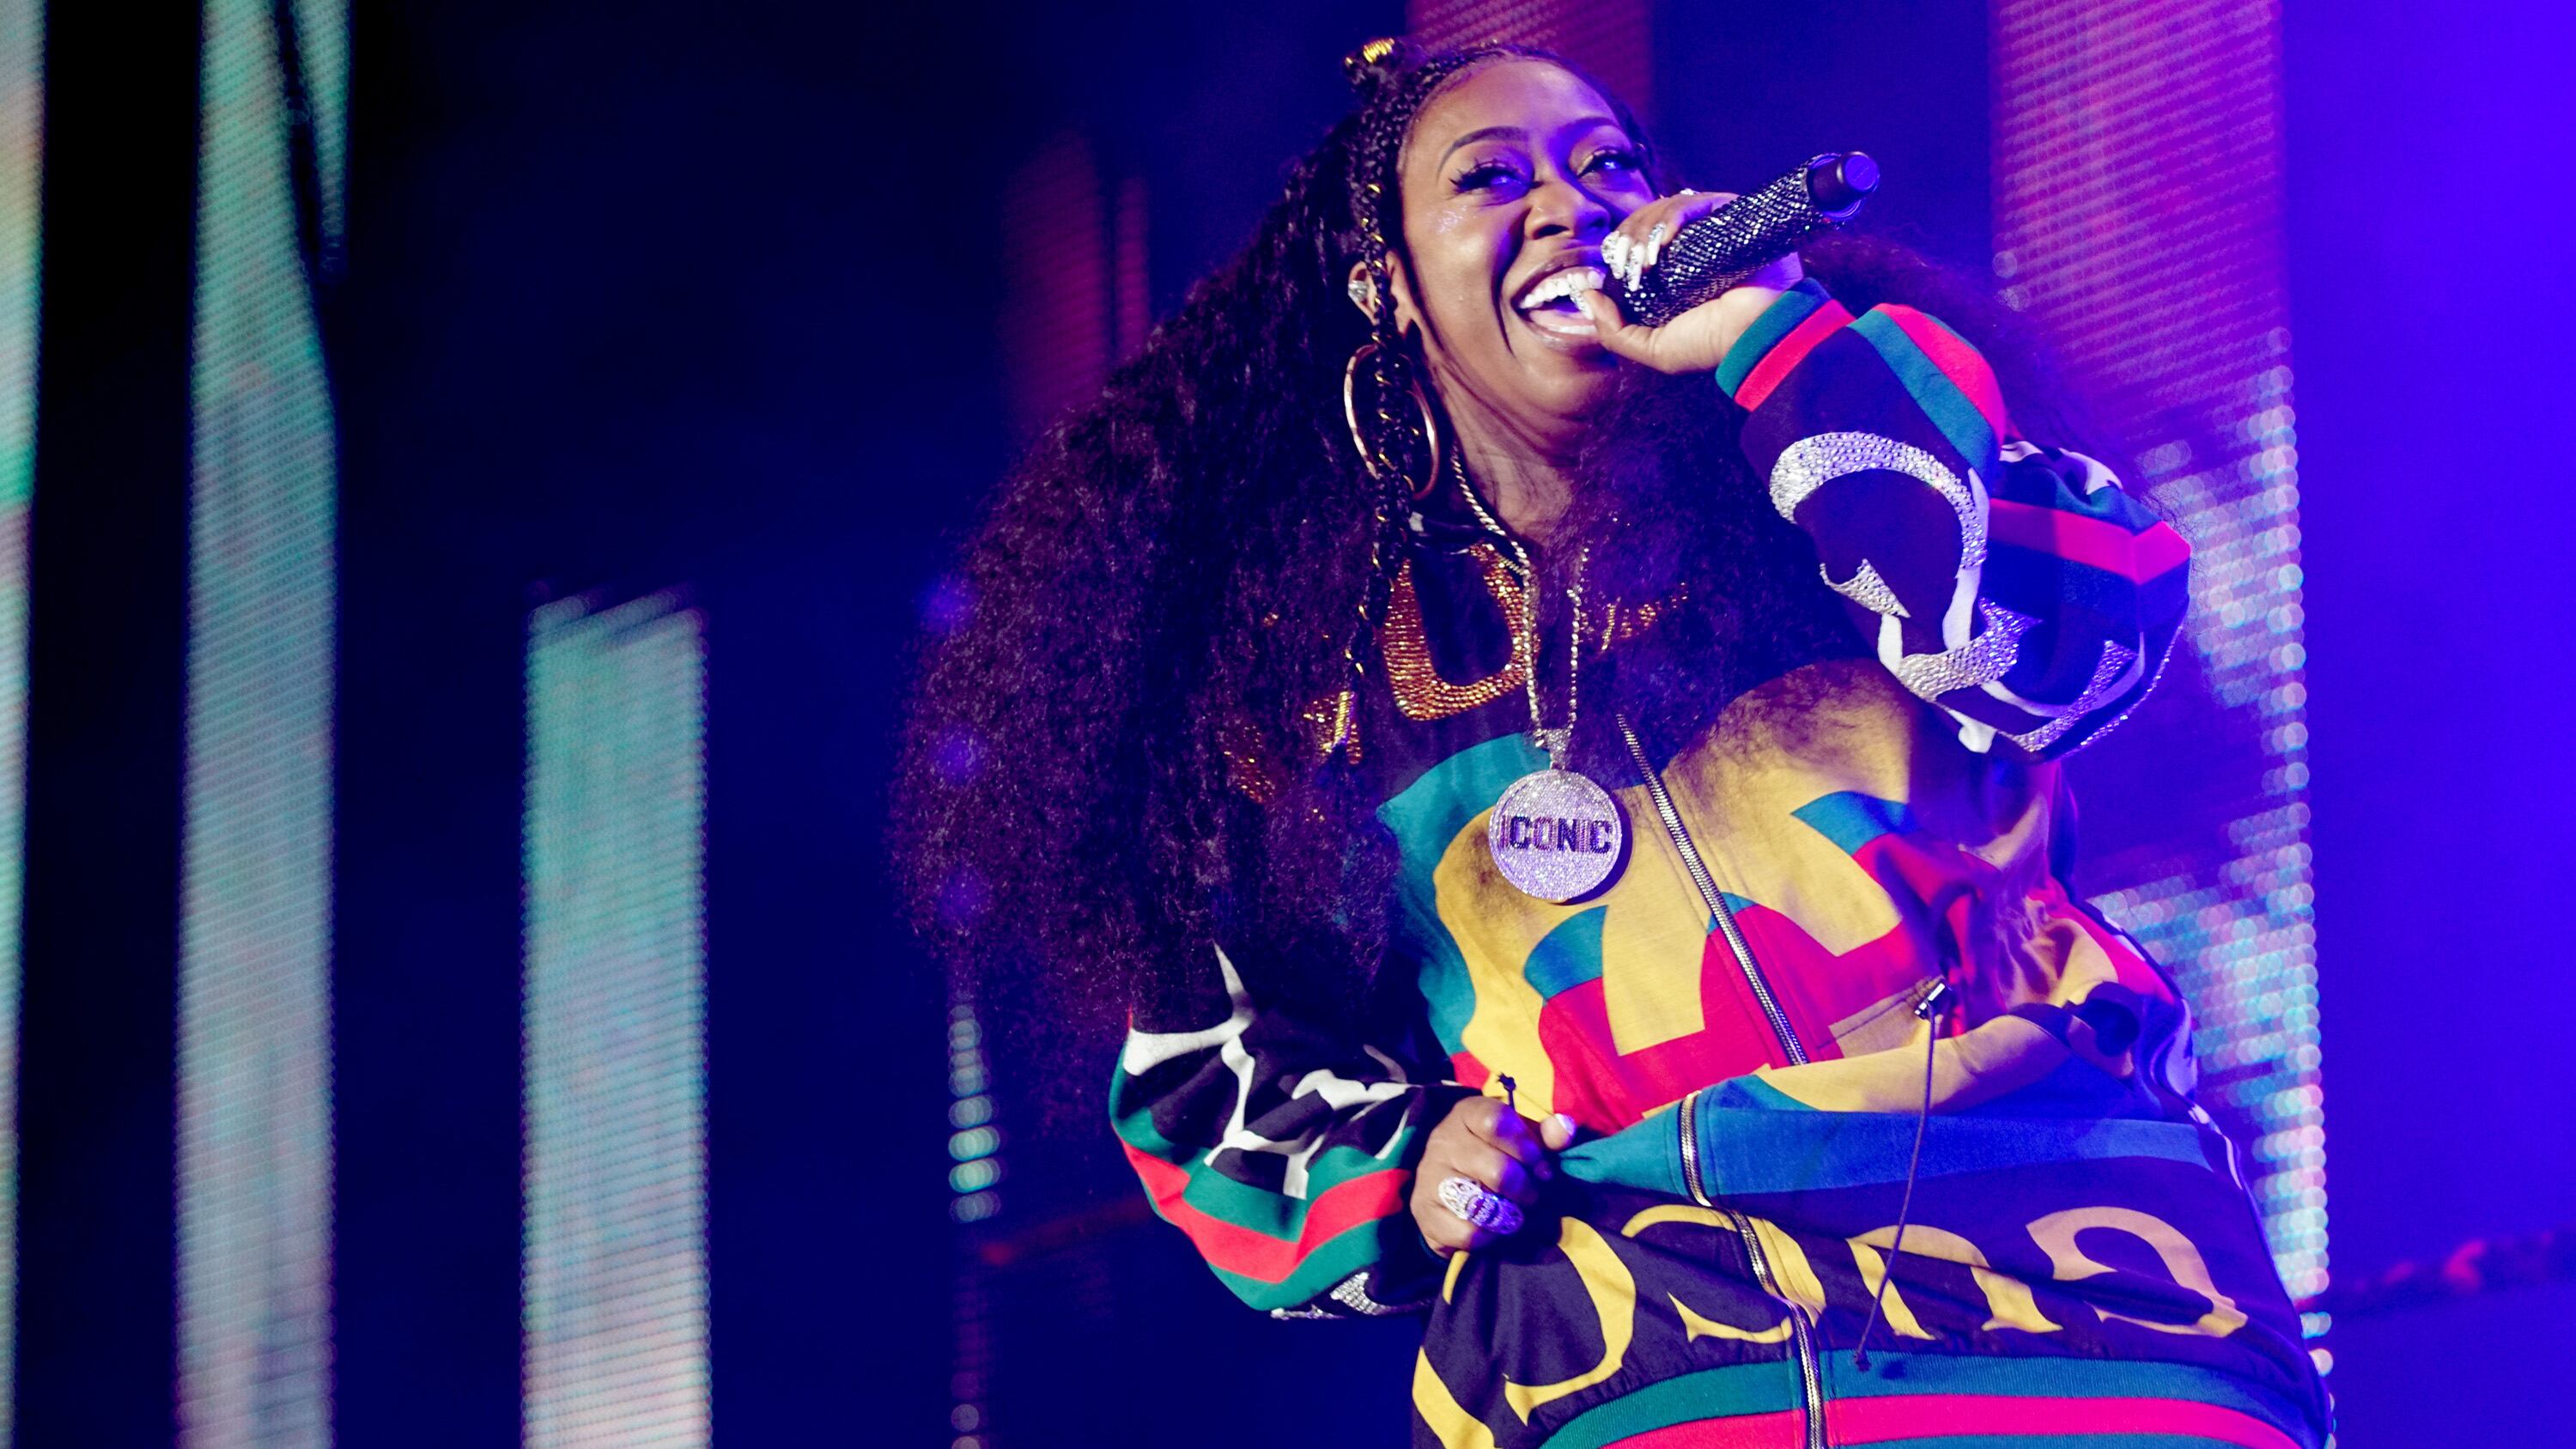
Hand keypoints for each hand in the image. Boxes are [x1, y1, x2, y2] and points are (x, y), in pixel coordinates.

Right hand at [1410, 1095, 1578, 1256]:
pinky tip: (1494, 1228)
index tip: (1543, 1168)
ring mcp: (1431, 1177)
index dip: (1528, 1148)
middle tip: (1532, 1196)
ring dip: (1508, 1215)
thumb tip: (1564, 1130)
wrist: (1447, 1184)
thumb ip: (1547, 1134)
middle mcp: (1443, 1141)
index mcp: (1468, 1114)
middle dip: (1525, 1189)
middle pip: (1496, 1169)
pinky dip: (1490, 1237)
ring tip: (1515, 1213)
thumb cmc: (1494, 1154)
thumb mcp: (1520, 1137)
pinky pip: (1468, 1233)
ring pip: (1481, 1204)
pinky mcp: (1426, 1212)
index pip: (1497, 1122)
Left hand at [1576, 189, 1806, 374]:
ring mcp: (1709, 229)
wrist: (1760, 334)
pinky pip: (1691, 203)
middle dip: (1627, 240)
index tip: (1615, 271)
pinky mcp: (1728, 216)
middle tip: (1629, 266)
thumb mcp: (1653, 349)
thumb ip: (1613, 330)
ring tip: (1647, 262)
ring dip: (1644, 231)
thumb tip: (1587, 295)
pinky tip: (1664, 243)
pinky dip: (1670, 219)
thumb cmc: (1713, 344)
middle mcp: (1689, 247)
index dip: (1619, 249)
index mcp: (1671, 273)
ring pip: (1662, 208)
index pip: (1634, 243)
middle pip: (1642, 222)